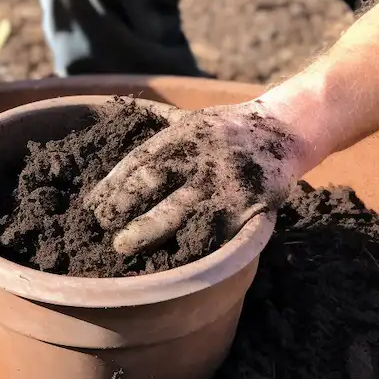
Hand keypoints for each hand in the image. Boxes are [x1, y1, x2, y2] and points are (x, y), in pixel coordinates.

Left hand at [85, 101, 305, 254]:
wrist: (285, 131)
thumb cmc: (230, 128)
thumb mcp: (192, 119)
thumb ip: (158, 130)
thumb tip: (112, 125)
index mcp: (182, 134)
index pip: (139, 160)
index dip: (112, 185)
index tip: (92, 205)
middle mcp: (199, 156)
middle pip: (152, 183)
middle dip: (122, 206)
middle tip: (102, 226)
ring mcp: (221, 183)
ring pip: (178, 212)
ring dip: (146, 232)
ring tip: (123, 246)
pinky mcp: (244, 207)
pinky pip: (211, 232)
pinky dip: (187, 247)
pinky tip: (167, 259)